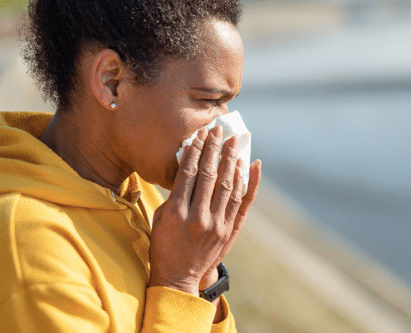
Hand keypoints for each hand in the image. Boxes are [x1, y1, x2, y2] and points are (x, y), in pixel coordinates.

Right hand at [148, 125, 260, 296]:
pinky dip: (247, 182)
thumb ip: (173, 195)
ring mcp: (216, 225)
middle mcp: (198, 217)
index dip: (195, 151)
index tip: (201, 135)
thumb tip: (188, 167)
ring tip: (234, 141)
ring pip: (228, 185)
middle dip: (214, 149)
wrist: (179, 279)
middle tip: (219, 130)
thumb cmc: (164, 245)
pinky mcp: (229, 231)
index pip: (188, 173)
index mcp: (176, 213)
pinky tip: (250, 165)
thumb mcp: (160, 219)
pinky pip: (241, 202)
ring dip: (232, 160)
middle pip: (209, 175)